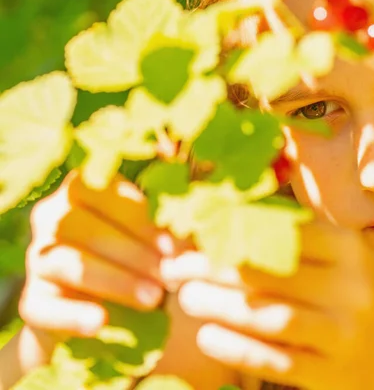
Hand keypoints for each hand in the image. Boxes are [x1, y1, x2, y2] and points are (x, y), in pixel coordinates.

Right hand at [18, 172, 237, 387]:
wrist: (100, 309)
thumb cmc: (136, 262)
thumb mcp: (151, 241)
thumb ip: (168, 231)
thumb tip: (203, 233)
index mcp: (82, 191)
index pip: (108, 193)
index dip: (144, 219)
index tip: (179, 247)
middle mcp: (52, 218)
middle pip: (87, 226)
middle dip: (136, 252)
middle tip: (172, 275)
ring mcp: (38, 260)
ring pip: (69, 263)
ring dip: (115, 280)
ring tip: (153, 299)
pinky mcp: (31, 301)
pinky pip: (45, 306)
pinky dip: (73, 314)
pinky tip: (100, 322)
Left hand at [163, 220, 373, 389]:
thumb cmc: (368, 298)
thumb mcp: (349, 259)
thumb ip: (304, 241)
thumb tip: (233, 222)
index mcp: (350, 249)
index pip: (283, 232)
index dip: (232, 230)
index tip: (194, 233)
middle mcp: (351, 287)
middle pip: (270, 272)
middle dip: (213, 268)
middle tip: (174, 268)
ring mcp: (344, 333)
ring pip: (271, 316)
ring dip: (220, 306)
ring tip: (184, 299)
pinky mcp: (334, 374)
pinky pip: (278, 360)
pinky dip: (239, 348)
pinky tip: (208, 337)